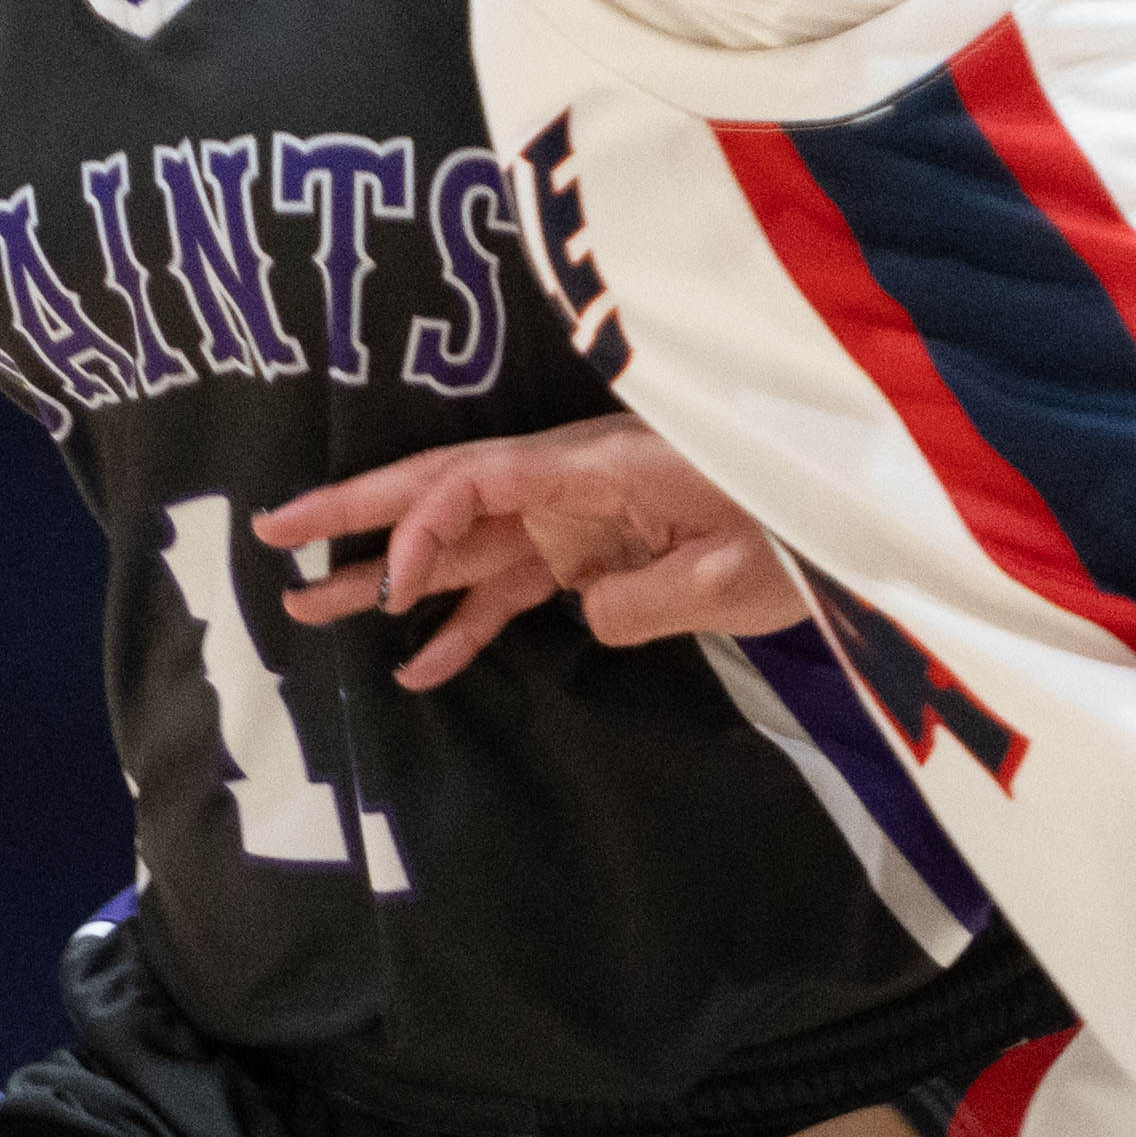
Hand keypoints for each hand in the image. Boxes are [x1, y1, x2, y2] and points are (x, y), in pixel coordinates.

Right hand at [260, 418, 808, 690]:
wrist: (865, 526)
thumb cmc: (809, 534)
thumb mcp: (732, 574)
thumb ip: (641, 598)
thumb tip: (583, 611)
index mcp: (599, 467)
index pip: (478, 480)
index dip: (418, 523)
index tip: (387, 584)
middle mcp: (575, 485)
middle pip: (446, 492)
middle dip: (357, 514)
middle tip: (270, 532)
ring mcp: (584, 521)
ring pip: (467, 547)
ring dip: (390, 579)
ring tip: (306, 610)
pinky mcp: (603, 558)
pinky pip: (518, 588)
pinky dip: (468, 624)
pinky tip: (416, 669)